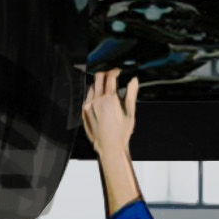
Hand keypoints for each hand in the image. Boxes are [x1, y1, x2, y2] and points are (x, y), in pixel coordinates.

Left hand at [81, 70, 141, 214]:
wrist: (109, 147)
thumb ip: (131, 94)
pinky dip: (93, 93)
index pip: (110, 77)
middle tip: (111, 75)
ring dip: (99, 83)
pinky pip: (87, 96)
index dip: (115, 71)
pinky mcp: (84, 111)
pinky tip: (99, 98)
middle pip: (99, 77)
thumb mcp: (130, 112)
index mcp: (110, 99)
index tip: (118, 71)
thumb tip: (134, 80)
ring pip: (92, 86)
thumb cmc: (122, 132)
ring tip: (106, 87)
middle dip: (105, 73)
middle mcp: (98, 100)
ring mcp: (89, 105)